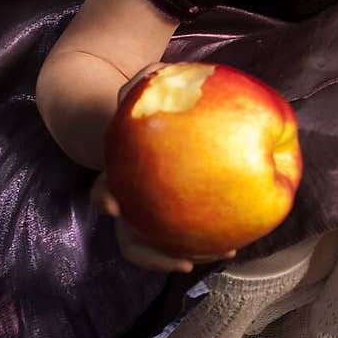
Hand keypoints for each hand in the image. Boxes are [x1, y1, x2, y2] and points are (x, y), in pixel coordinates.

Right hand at [90, 170, 237, 273]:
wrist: (132, 153)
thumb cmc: (117, 169)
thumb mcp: (104, 181)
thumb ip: (101, 195)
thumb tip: (111, 211)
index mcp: (128, 232)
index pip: (139, 255)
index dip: (161, 264)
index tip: (186, 265)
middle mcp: (147, 235)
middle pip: (168, 256)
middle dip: (191, 260)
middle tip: (214, 258)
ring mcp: (164, 229)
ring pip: (186, 245)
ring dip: (208, 252)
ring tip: (229, 251)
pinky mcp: (181, 216)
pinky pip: (196, 228)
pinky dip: (214, 232)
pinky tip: (234, 232)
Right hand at [92, 63, 237, 273]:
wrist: (149, 120)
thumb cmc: (149, 103)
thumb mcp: (145, 85)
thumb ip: (144, 79)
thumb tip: (149, 78)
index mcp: (116, 176)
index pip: (100, 193)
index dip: (104, 202)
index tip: (114, 206)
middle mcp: (129, 204)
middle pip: (131, 240)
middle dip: (155, 256)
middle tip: (182, 260)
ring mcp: (151, 217)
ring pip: (164, 247)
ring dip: (190, 255)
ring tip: (223, 252)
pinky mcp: (177, 219)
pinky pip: (192, 235)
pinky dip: (212, 240)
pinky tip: (236, 241)